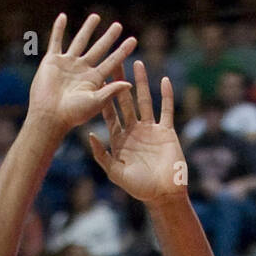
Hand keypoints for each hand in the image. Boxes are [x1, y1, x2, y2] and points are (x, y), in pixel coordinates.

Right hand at [28, 14, 135, 133]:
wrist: (49, 116)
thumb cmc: (72, 114)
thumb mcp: (96, 102)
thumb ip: (111, 91)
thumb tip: (130, 84)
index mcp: (93, 80)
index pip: (112, 62)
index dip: (122, 51)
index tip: (134, 40)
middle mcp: (81, 70)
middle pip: (98, 49)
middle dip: (108, 37)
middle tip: (118, 26)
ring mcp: (67, 64)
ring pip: (79, 41)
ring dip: (87, 29)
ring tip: (96, 16)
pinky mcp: (51, 61)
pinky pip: (56, 41)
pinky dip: (58, 29)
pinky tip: (62, 16)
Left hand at [89, 62, 185, 204]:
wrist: (163, 194)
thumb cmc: (139, 187)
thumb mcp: (116, 172)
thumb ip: (103, 155)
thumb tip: (89, 136)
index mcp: (119, 139)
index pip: (109, 114)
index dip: (103, 97)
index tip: (96, 80)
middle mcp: (133, 131)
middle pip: (125, 101)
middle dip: (120, 82)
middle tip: (115, 61)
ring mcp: (150, 129)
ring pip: (145, 100)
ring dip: (141, 82)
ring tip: (138, 63)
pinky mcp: (166, 131)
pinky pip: (166, 109)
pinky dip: (166, 95)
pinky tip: (164, 80)